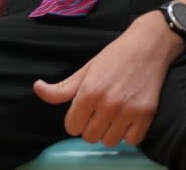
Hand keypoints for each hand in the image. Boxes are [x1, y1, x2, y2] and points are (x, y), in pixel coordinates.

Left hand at [33, 12, 182, 146]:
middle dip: (92, 125)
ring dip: (110, 131)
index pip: (72, 127)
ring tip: (115, 114)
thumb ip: (61, 88)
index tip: (86, 109)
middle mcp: (107, 104)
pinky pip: (132, 141)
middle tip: (101, 110)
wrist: (149, 45)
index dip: (77, 119)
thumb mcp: (85, 69)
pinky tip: (129, 117)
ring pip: (109, 141)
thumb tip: (37, 88)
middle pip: (89, 137)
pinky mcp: (146, 115)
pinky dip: (130, 133)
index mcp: (89, 92)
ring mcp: (128, 111)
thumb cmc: (115, 56)